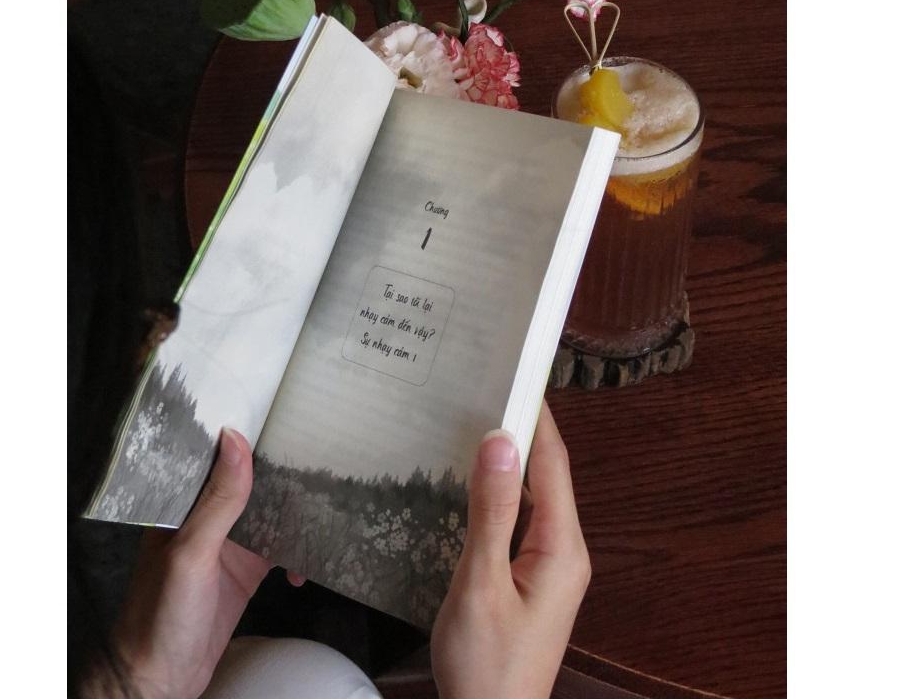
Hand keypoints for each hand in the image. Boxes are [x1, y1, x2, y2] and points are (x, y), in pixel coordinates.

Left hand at [84, 429, 298, 698]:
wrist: (159, 681)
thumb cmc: (159, 616)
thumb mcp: (191, 552)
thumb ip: (217, 501)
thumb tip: (236, 442)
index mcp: (185, 504)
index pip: (220, 458)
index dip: (251, 440)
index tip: (284, 424)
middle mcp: (208, 518)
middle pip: (253, 484)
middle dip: (284, 479)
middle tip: (318, 469)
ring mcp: (229, 545)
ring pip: (271, 515)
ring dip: (296, 517)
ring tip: (323, 515)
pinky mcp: (245, 572)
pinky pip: (280, 551)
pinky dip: (297, 556)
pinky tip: (303, 569)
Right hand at [431, 403, 590, 698]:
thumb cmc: (485, 664)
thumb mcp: (480, 585)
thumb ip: (492, 512)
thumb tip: (500, 441)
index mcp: (562, 547)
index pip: (553, 463)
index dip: (536, 415)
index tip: (516, 371)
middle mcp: (564, 551)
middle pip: (546, 475)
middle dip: (521, 430)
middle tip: (486, 387)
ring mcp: (548, 566)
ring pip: (532, 497)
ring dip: (509, 460)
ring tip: (475, 420)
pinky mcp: (529, 579)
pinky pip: (518, 520)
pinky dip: (499, 492)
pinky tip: (472, 480)